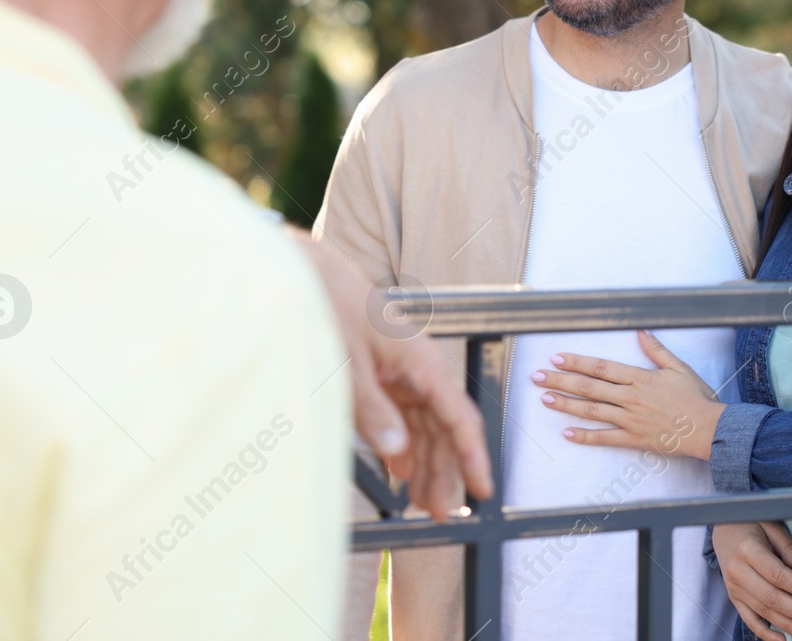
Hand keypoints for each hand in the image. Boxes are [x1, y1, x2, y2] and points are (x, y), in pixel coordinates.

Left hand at [290, 229, 492, 520]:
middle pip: (445, 429)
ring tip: (424, 504)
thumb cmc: (331, 312)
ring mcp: (402, 373)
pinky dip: (404, 447)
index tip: (481, 491)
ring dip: (427, 464)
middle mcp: (420, 369)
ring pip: (425, 427)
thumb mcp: (347, 368)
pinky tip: (401, 474)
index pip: (459, 418)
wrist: (310, 278)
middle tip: (442, 513)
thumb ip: (372, 412)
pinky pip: (404, 418)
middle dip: (447, 472)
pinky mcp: (384, 376)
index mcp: (422, 363)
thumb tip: (399, 454)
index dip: (473, 457)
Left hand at [534, 330, 724, 458]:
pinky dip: (585, 436)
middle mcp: (630, 397)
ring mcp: (630, 420)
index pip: (601, 367)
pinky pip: (605, 438)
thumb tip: (641, 331)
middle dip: (561, 380)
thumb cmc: (696, 398)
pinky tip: (567, 433)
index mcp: (639, 378)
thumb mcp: (678, 368)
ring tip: (545, 399)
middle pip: (589, 387)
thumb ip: (657, 350)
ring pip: (592, 410)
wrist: (709, 429)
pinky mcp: (633, 439)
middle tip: (538, 376)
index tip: (557, 357)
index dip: (577, 362)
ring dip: (566, 404)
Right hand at [714, 521, 791, 640]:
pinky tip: (781, 639)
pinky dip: (765, 633)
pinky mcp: (734, 597)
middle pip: (770, 596)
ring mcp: (733, 587)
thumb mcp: (771, 527)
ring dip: (786, 624)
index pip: (776, 574)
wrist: (723, 530)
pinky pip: (749, 619)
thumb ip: (787, 547)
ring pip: (763, 610)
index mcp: (747, 550)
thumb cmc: (752, 526)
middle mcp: (737, 571)